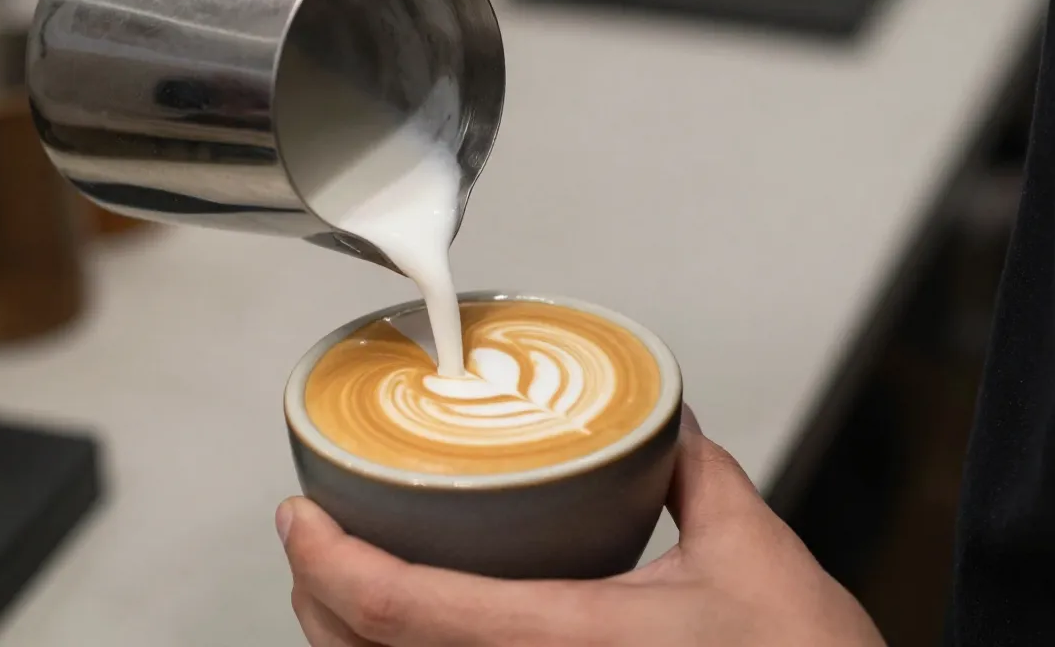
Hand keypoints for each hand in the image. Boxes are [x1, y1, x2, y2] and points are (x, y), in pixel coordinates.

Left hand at [275, 411, 885, 645]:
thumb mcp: (755, 557)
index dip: (328, 558)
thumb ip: (701, 477)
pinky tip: (411, 634)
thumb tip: (669, 429)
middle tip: (310, 532)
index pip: (402, 606)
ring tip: (341, 578)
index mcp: (563, 642)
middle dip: (316, 596)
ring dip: (344, 639)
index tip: (298, 513)